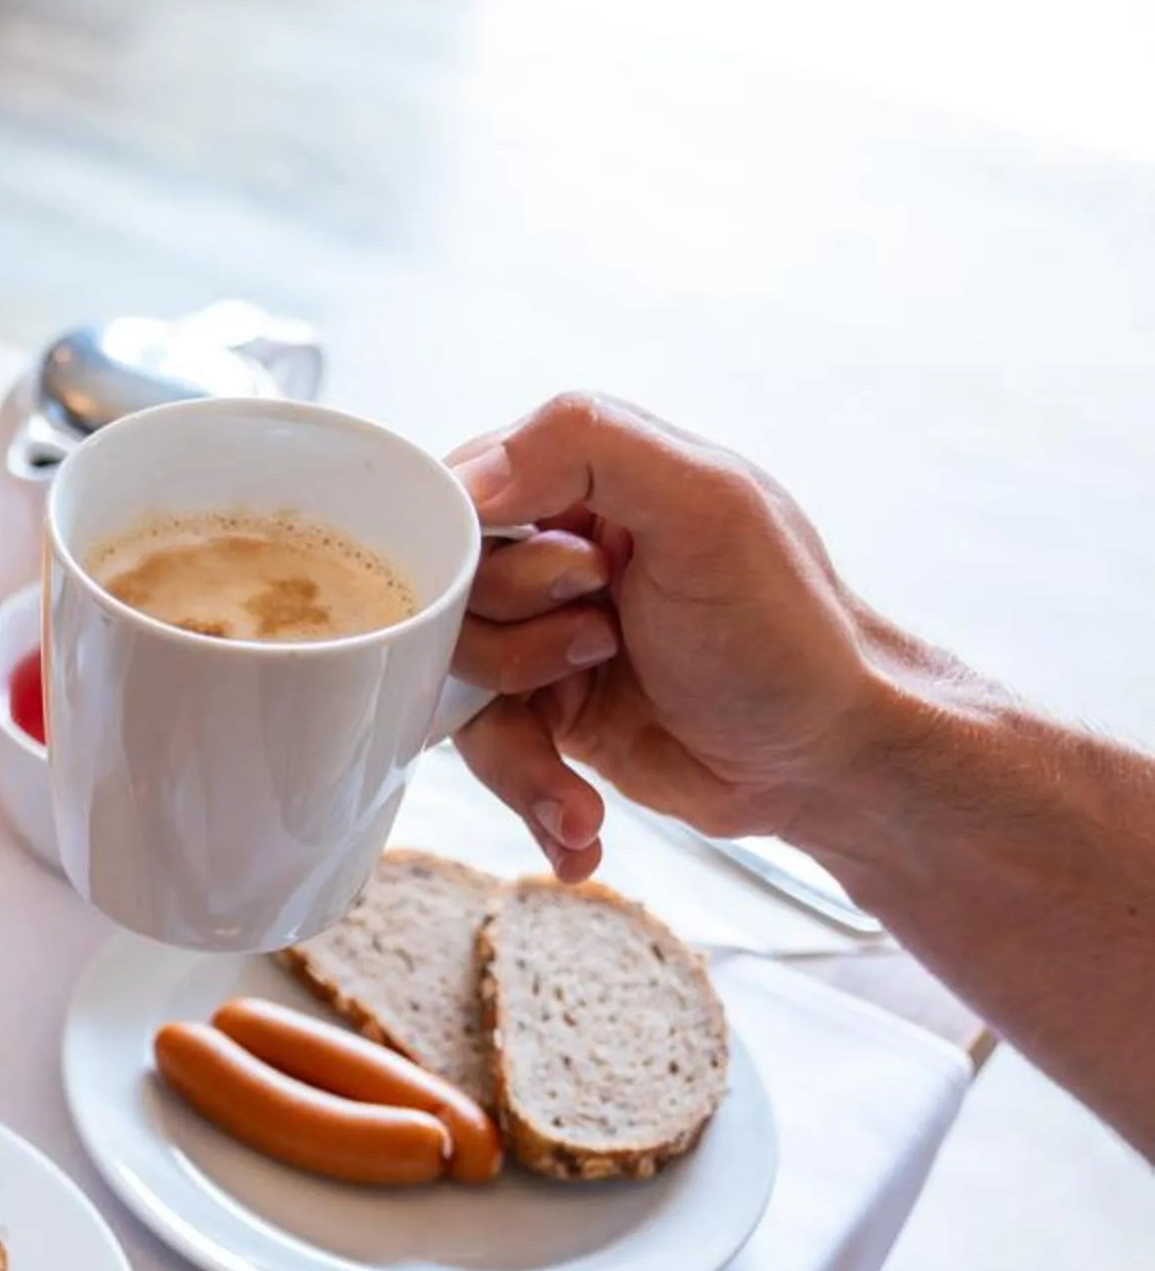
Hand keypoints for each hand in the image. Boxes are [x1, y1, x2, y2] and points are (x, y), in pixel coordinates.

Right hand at [446, 392, 915, 878]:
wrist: (826, 763)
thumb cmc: (785, 630)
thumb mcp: (705, 507)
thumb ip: (586, 446)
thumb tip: (463, 482)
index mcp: (585, 479)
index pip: (457, 494)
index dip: (480, 551)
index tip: (573, 584)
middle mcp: (554, 555)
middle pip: (444, 599)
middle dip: (513, 642)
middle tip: (604, 642)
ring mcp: (544, 639)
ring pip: (454, 683)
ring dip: (519, 732)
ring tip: (594, 726)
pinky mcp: (548, 717)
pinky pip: (487, 753)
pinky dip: (530, 795)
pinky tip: (580, 823)